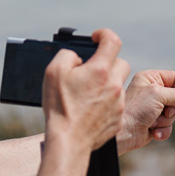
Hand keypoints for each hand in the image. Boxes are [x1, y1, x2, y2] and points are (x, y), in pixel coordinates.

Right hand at [41, 28, 130, 155]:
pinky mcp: (118, 119)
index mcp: (100, 70)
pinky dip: (107, 102)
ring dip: (108, 84)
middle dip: (108, 62)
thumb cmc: (60, 108)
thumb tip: (77, 57)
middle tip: (92, 69)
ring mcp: (118, 103)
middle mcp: (114, 85)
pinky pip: (117, 104)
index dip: (104, 34)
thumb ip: (67, 55)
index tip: (97, 38)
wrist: (69, 141)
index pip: (112, 41)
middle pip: (121, 63)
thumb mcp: (53, 72)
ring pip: (119, 85)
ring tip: (89, 93)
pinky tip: (91, 109)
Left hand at [118, 69, 174, 153]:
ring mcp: (153, 108)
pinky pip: (168, 126)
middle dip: (174, 107)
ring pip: (174, 113)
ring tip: (153, 121)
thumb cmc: (136, 109)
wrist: (123, 132)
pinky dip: (163, 130)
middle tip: (166, 111)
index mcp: (150, 78)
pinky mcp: (154, 122)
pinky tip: (153, 131)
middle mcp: (152, 92)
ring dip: (166, 120)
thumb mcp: (158, 94)